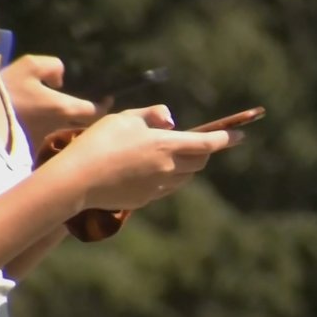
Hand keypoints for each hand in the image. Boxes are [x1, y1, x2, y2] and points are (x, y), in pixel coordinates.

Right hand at [2, 55, 112, 151]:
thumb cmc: (6, 91)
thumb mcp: (28, 66)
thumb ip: (52, 66)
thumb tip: (61, 78)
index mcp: (64, 109)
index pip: (95, 112)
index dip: (104, 106)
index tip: (108, 99)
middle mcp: (59, 128)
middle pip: (84, 125)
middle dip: (90, 116)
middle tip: (93, 105)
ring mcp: (45, 139)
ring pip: (66, 131)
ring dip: (71, 123)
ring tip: (69, 109)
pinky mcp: (30, 146)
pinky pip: (48, 136)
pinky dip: (52, 127)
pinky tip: (45, 117)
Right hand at [47, 105, 243, 211]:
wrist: (76, 181)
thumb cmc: (98, 143)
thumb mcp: (124, 118)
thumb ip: (152, 115)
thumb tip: (172, 121)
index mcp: (166, 146)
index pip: (206, 143)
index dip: (225, 138)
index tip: (241, 136)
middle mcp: (168, 169)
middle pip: (199, 162)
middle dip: (203, 152)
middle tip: (196, 142)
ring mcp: (158, 188)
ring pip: (184, 177)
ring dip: (185, 166)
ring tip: (166, 154)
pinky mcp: (146, 200)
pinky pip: (166, 188)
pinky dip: (167, 177)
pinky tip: (148, 170)